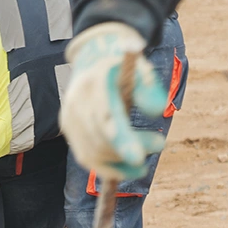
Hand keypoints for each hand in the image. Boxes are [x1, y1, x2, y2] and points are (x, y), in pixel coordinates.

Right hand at [60, 22, 166, 179]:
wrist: (91, 58)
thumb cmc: (120, 65)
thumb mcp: (138, 67)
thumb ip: (148, 87)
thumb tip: (158, 110)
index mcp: (93, 85)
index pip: (105, 119)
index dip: (121, 141)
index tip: (140, 158)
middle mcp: (75, 104)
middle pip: (99, 140)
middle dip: (128, 150)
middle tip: (159, 144)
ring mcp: (68, 119)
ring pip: (92, 154)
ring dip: (119, 163)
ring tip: (144, 161)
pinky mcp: (68, 129)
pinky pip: (86, 157)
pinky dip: (106, 167)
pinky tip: (126, 169)